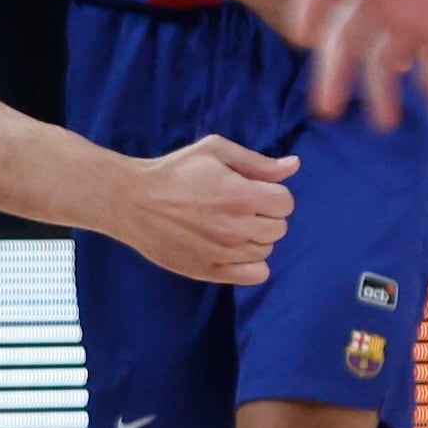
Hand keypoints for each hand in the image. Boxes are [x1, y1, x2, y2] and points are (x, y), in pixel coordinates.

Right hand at [115, 136, 297, 283]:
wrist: (133, 201)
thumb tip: (294, 166)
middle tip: (240, 207)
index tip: (253, 191)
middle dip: (266, 215)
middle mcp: (236, 227)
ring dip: (256, 238)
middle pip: (279, 228)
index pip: (286, 203)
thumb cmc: (174, 171)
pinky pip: (256, 275)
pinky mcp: (211, 271)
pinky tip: (233, 249)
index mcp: (241, 194)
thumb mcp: (214, 152)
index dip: (273, 194)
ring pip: (267, 250)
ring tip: (230, 226)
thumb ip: (257, 162)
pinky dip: (252, 264)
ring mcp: (224, 252)